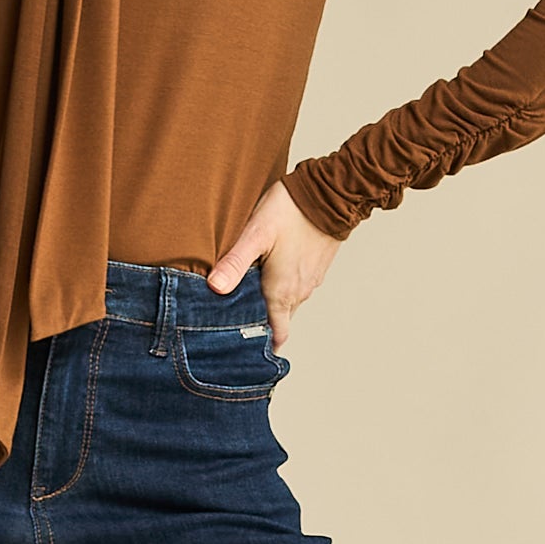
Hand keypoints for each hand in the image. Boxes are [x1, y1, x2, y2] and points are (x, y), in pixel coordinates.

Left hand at [206, 179, 345, 350]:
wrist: (330, 193)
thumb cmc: (291, 211)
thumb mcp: (256, 234)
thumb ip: (235, 263)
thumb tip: (214, 289)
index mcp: (282, 292)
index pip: (275, 334)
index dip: (260, 344)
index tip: (244, 350)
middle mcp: (298, 293)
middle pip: (278, 321)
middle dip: (259, 325)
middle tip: (235, 323)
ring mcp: (310, 281)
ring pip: (287, 304)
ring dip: (270, 306)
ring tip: (246, 297)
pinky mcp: (316, 268)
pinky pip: (296, 288)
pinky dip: (282, 289)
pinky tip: (267, 274)